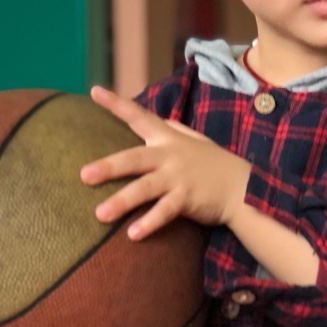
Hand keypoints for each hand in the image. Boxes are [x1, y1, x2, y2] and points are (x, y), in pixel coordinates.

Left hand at [79, 85, 251, 238]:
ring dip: (122, 201)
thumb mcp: (194, 141)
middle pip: (134, 159)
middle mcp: (169, 156)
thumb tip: (158, 118)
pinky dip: (150, 223)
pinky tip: (133, 234)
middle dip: (109, 166)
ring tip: (100, 215)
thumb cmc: (214, 164)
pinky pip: (165, 211)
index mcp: (168, 138)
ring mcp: (178, 177)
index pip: (139, 117)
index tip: (94, 92)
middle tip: (84, 175)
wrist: (242, 186)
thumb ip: (174, 130)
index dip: (117, 104)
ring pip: (145, 188)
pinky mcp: (188, 198)